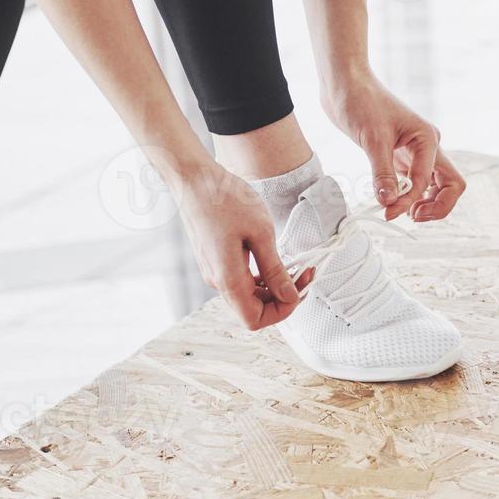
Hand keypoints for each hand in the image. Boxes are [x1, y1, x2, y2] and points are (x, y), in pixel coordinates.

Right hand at [173, 161, 314, 329]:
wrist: (194, 179)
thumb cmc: (225, 200)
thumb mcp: (261, 233)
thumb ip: (275, 270)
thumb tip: (289, 296)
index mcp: (228, 280)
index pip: (255, 320)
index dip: (282, 311)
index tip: (299, 289)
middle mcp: (218, 281)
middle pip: (253, 310)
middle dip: (282, 297)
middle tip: (304, 273)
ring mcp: (215, 271)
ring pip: (248, 296)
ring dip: (273, 286)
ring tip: (294, 264)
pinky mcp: (215, 261)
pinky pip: (241, 280)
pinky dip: (261, 276)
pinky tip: (274, 258)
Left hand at [323, 76, 465, 221]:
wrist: (345, 85)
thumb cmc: (361, 101)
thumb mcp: (372, 140)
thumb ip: (382, 173)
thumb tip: (389, 202)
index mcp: (427, 138)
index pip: (428, 181)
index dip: (410, 200)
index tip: (388, 211)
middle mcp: (428, 146)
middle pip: (449, 185)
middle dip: (436, 206)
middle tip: (412, 218)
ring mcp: (415, 152)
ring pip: (435, 186)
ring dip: (425, 203)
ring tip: (402, 213)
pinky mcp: (400, 156)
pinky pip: (414, 182)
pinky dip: (408, 196)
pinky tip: (392, 201)